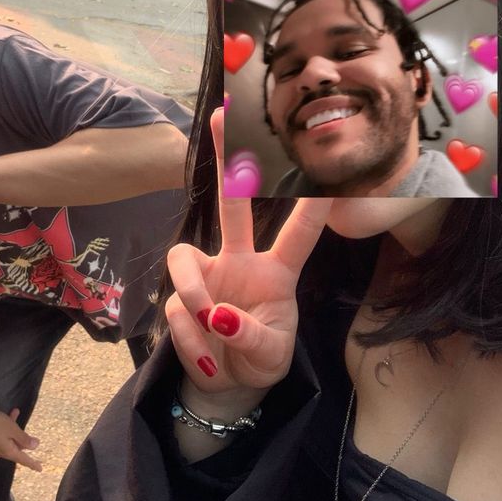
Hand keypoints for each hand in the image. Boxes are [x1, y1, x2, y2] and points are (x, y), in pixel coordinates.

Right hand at [0, 406, 41, 471]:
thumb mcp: (13, 429)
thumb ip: (24, 439)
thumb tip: (35, 446)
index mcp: (6, 452)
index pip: (23, 459)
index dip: (32, 463)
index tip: (40, 468)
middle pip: (12, 447)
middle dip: (18, 436)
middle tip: (23, 426)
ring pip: (3, 439)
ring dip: (10, 427)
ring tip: (14, 412)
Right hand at [165, 108, 331, 397]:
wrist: (225, 384)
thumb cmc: (259, 360)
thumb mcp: (270, 357)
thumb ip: (250, 337)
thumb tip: (218, 313)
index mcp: (277, 272)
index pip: (300, 234)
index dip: (313, 205)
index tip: (326, 172)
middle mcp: (240, 261)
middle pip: (232, 203)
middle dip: (225, 160)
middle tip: (221, 116)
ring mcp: (207, 275)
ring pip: (184, 260)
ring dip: (193, 296)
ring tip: (210, 328)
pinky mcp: (180, 295)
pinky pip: (175, 306)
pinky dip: (189, 338)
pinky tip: (207, 356)